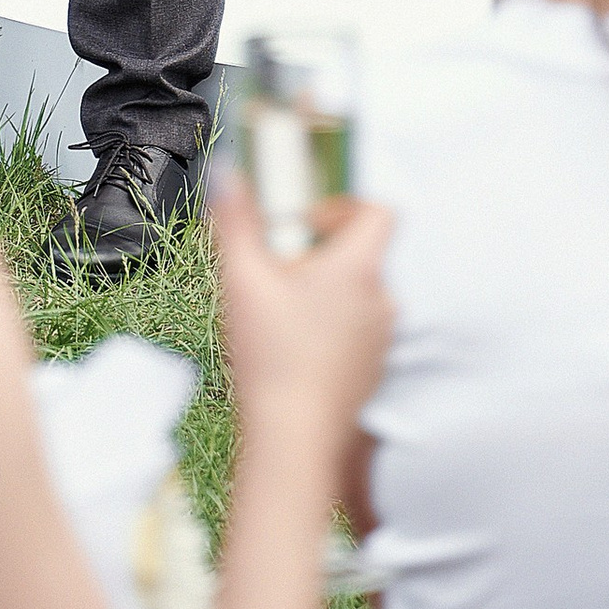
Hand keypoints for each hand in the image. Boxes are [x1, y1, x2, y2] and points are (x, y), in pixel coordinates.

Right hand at [209, 175, 394, 444]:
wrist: (293, 438)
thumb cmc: (271, 357)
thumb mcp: (242, 278)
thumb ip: (235, 218)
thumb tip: (227, 170)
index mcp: (359, 269)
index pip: (379, 210)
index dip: (346, 204)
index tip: (308, 221)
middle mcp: (382, 299)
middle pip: (364, 250)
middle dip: (324, 249)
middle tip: (283, 264)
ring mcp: (382, 338)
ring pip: (360, 291)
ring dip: (328, 288)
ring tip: (283, 306)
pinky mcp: (373, 369)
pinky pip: (359, 328)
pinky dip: (333, 324)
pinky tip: (295, 344)